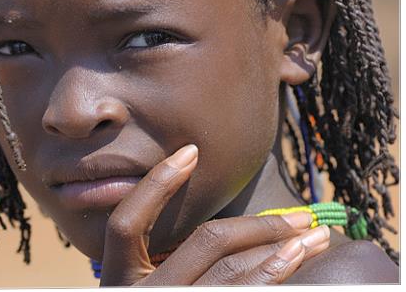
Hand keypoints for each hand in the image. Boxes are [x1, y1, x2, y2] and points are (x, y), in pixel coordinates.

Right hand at [99, 144, 330, 285]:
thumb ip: (157, 264)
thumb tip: (217, 230)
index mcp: (118, 282)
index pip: (128, 223)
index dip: (157, 185)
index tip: (189, 152)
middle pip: (205, 245)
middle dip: (260, 224)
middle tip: (302, 216)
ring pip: (234, 279)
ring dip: (281, 254)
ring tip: (313, 240)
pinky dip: (272, 285)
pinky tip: (293, 274)